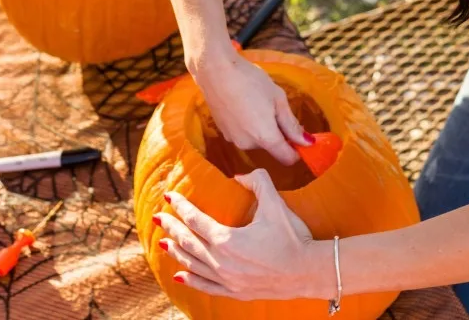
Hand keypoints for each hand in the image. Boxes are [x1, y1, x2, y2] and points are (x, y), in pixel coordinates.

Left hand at [156, 170, 329, 300]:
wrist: (309, 271)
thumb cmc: (293, 237)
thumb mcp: (276, 204)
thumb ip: (258, 182)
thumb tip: (239, 176)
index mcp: (227, 239)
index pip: (195, 220)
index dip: (181, 207)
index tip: (169, 196)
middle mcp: (221, 262)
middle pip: (189, 242)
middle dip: (172, 228)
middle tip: (159, 217)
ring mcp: (227, 280)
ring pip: (193, 264)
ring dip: (177, 252)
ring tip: (164, 242)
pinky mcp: (235, 292)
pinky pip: (206, 286)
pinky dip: (191, 279)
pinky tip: (180, 275)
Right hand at [194, 51, 309, 164]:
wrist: (215, 70)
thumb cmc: (250, 80)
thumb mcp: (278, 99)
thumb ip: (292, 124)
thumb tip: (307, 143)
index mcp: (265, 137)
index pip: (287, 158)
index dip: (297, 150)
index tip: (300, 136)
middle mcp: (248, 144)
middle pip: (271, 147)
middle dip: (277, 132)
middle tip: (274, 107)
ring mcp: (233, 139)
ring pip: (256, 140)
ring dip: (261, 128)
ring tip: (255, 102)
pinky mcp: (223, 132)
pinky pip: (243, 134)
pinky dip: (247, 124)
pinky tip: (242, 104)